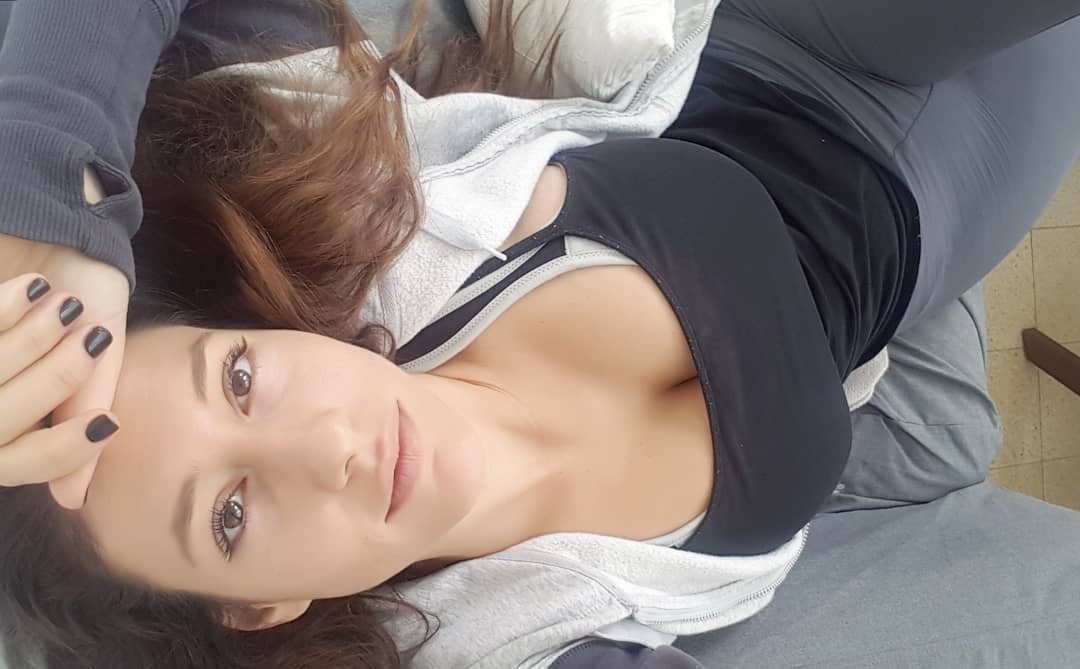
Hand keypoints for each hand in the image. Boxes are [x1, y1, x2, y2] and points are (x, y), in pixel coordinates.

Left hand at [0, 234, 128, 508]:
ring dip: (25, 342)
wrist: (60, 218)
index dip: (62, 451)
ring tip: (51, 299)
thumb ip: (87, 412)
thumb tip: (69, 500)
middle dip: (50, 378)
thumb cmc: (85, 286)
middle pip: (6, 420)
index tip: (102, 421)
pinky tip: (27, 286)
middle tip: (77, 331)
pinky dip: (4, 313)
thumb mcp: (101, 346)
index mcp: (26, 404)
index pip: (23, 460)